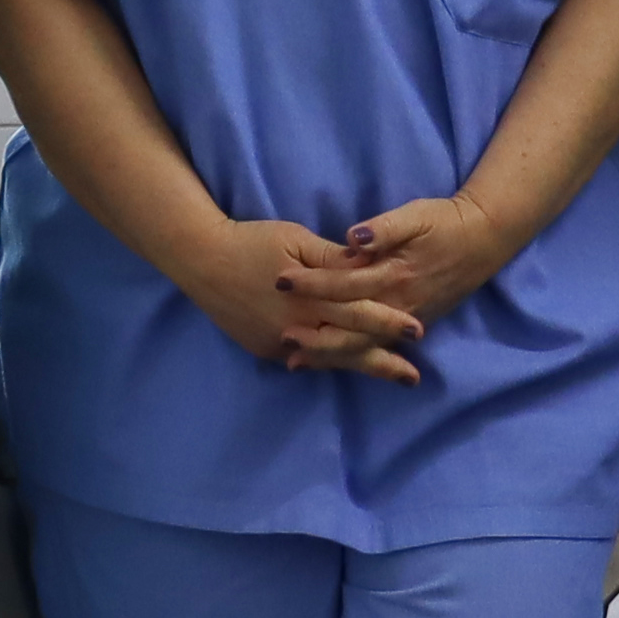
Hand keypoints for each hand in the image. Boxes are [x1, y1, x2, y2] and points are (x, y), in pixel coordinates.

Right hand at [178, 216, 422, 383]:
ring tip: (389, 377)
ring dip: (359, 367)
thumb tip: (368, 265)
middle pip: (349, 348)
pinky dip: (326, 361)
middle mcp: (296, 328)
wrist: (200, 259)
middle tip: (413, 378)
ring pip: (327, 359)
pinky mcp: (263, 349)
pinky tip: (345, 365)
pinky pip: (302, 358)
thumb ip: (333, 259)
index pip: (358, 314)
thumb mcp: (296, 239)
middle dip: (383, 362)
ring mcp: (278, 343)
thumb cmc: (252, 241)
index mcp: (309, 299)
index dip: (388, 324)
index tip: (418, 333)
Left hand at [282, 192, 508, 351]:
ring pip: (363, 345)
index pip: (345, 283)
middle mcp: (399, 305)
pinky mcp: (410, 324)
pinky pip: (376, 346)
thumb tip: (356, 238)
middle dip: (316, 336)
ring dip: (329, 354)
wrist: (484, 240)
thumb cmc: (444, 223)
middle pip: (351, 328)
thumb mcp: (416, 216)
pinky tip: (328, 362)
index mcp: (395, 275)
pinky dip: (351, 357)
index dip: (312, 283)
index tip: (281, 280)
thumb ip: (386, 228)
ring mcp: (406, 319)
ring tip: (295, 362)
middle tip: (282, 338)